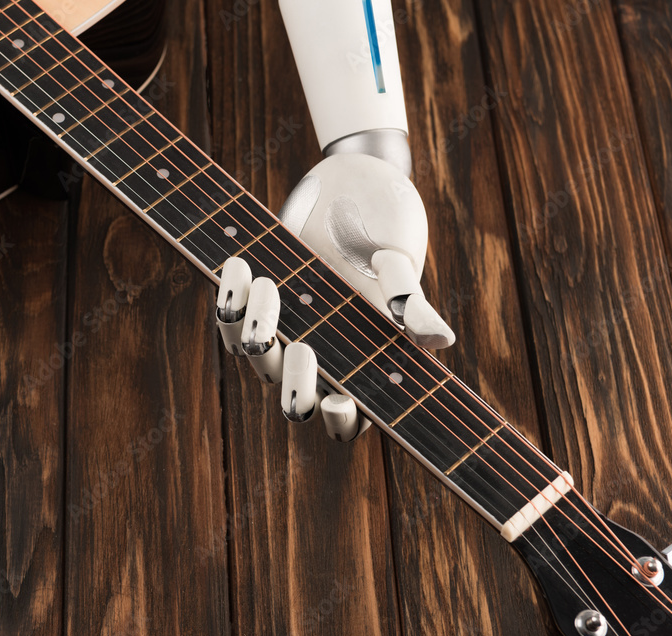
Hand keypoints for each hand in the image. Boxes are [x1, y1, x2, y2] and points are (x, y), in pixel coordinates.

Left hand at [216, 153, 453, 441]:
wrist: (350, 180)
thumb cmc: (385, 223)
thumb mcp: (398, 260)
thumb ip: (410, 301)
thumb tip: (441, 341)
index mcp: (361, 360)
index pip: (349, 416)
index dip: (341, 420)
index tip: (339, 401)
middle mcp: (319, 355)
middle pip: (296, 400)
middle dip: (295, 384)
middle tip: (302, 347)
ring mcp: (283, 331)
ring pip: (256, 359)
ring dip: (256, 330)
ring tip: (268, 284)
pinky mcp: (253, 304)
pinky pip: (231, 322)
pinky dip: (231, 301)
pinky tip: (239, 268)